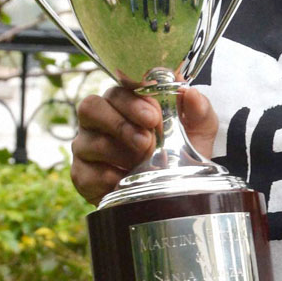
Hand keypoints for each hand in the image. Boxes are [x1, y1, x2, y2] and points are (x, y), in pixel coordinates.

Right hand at [70, 85, 218, 204]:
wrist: (172, 193)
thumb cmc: (181, 154)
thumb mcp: (198, 131)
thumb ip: (199, 109)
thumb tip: (191, 92)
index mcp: (124, 102)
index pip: (118, 87)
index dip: (131, 97)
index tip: (153, 112)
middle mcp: (99, 120)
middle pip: (90, 107)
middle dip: (120, 122)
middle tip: (147, 137)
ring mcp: (87, 147)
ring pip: (87, 141)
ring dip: (118, 151)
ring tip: (143, 160)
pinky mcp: (82, 175)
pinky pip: (84, 172)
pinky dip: (107, 177)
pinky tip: (125, 180)